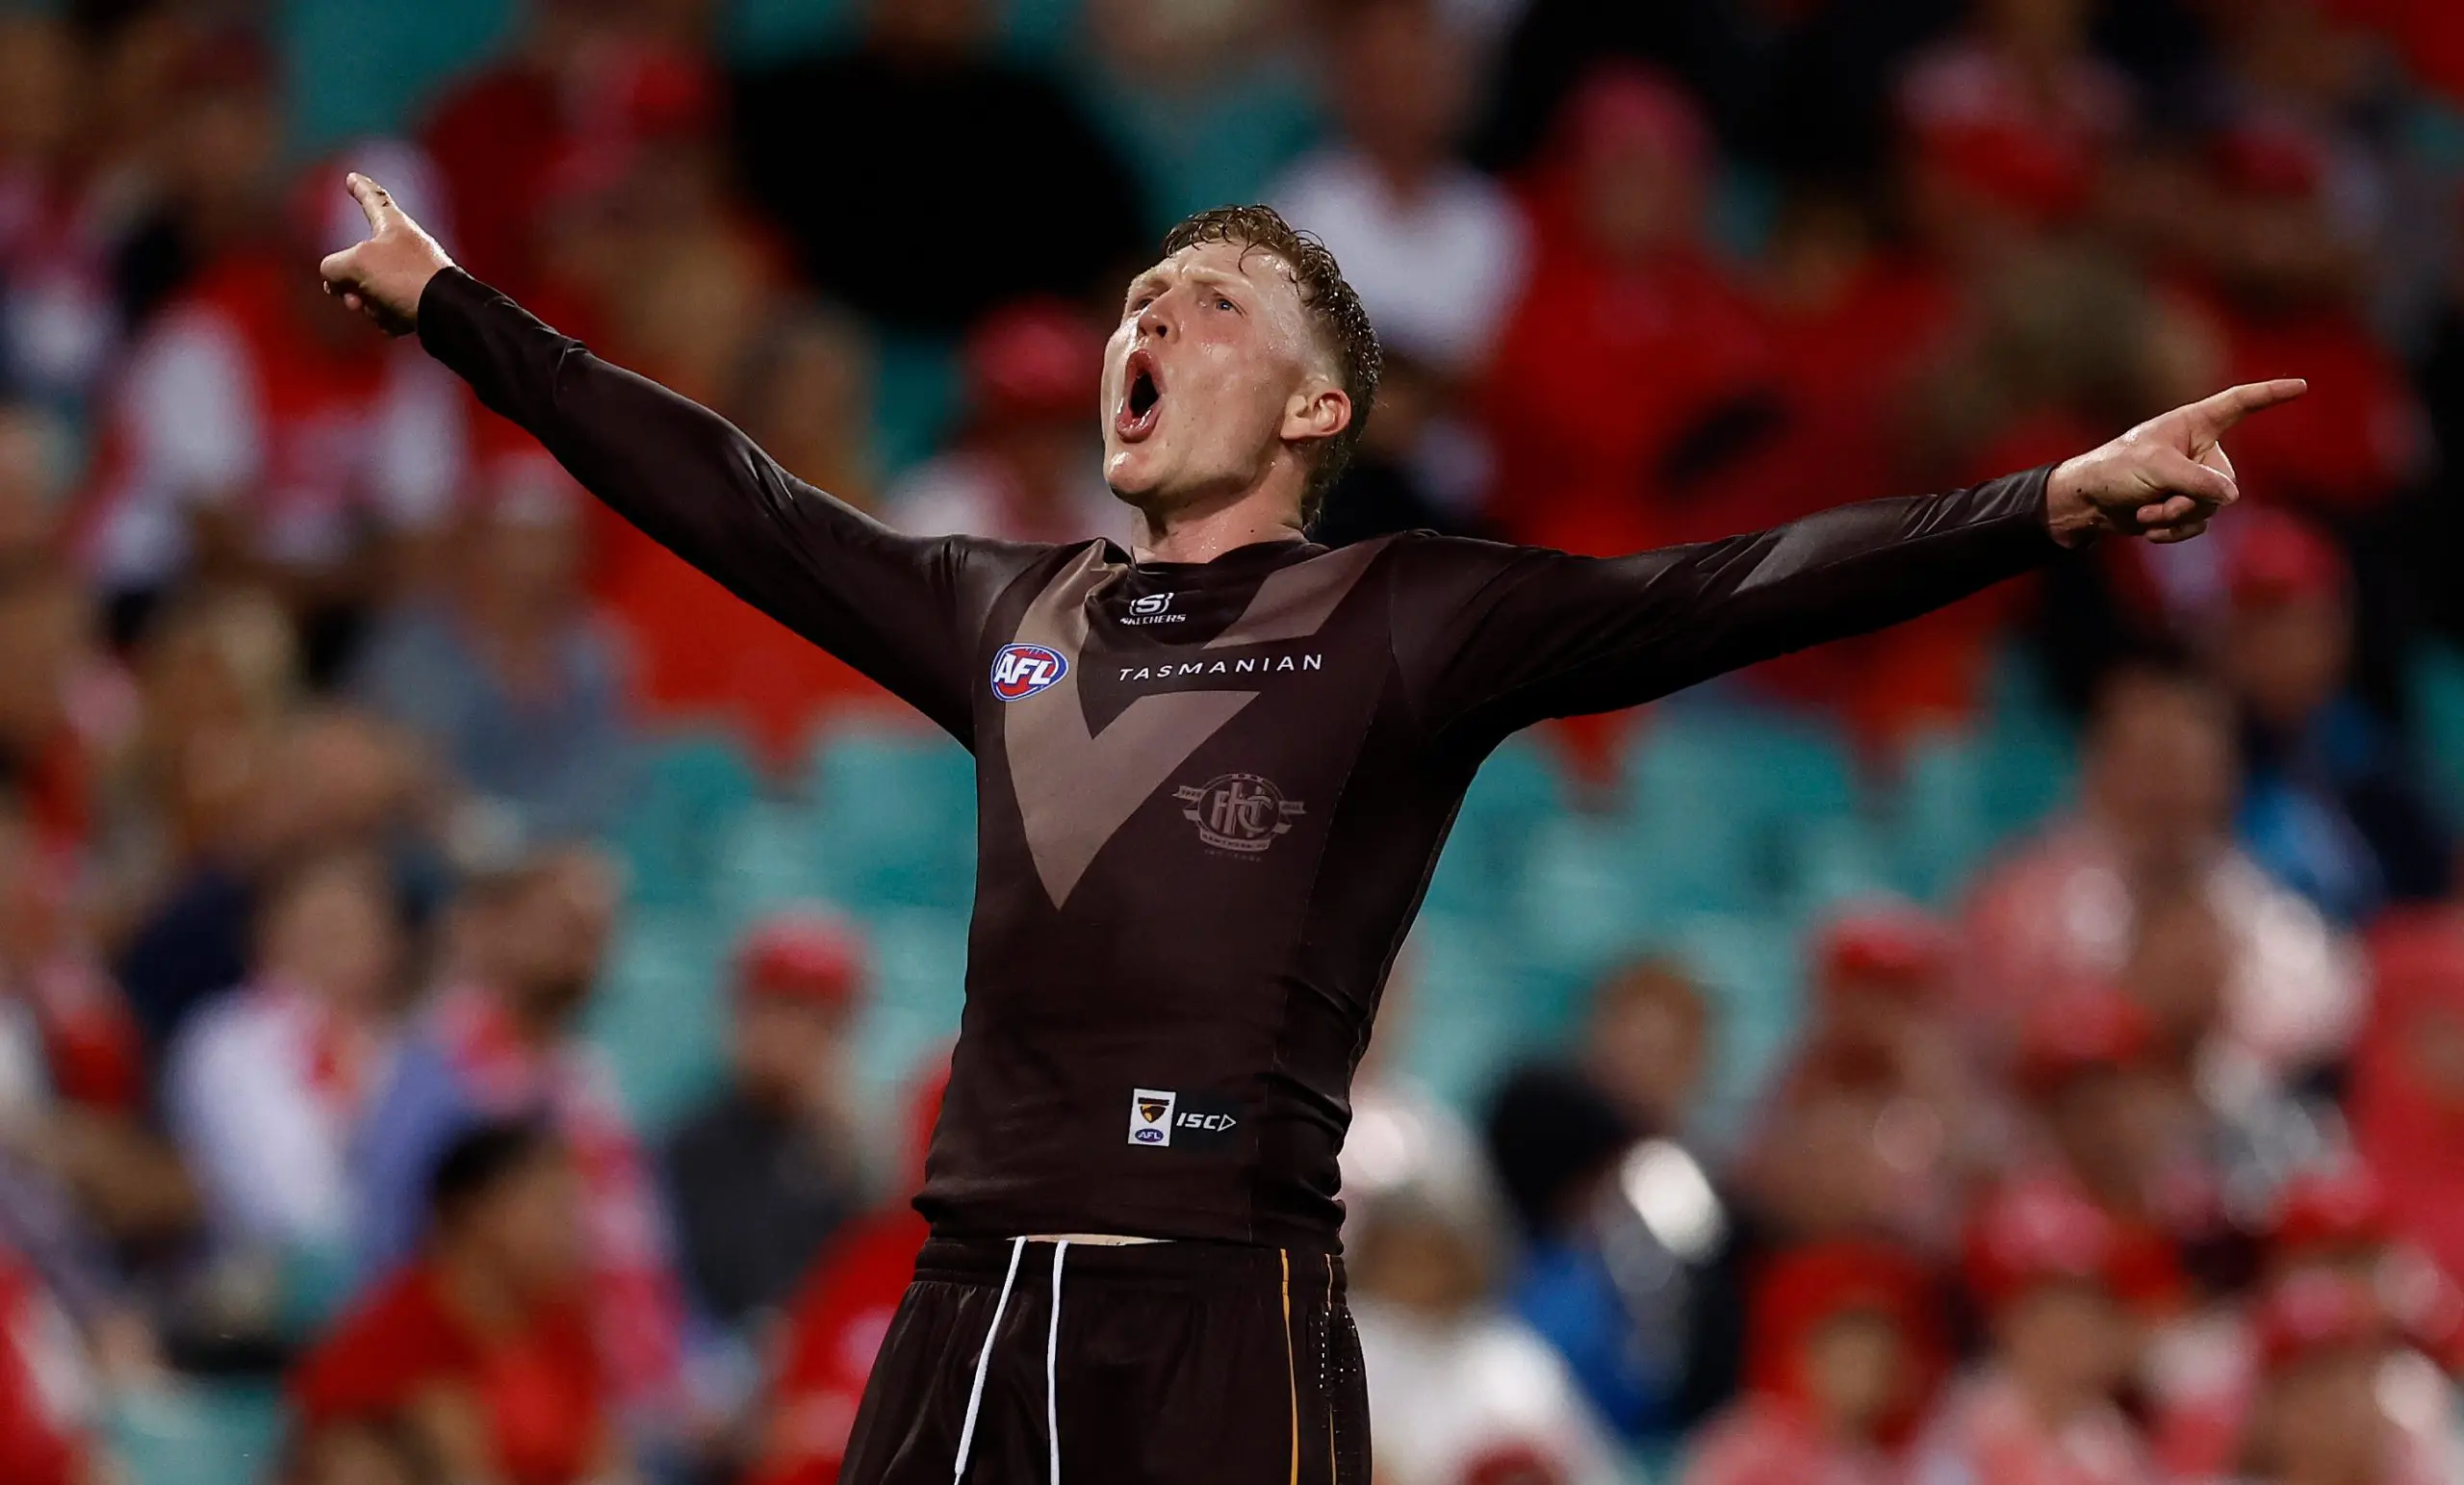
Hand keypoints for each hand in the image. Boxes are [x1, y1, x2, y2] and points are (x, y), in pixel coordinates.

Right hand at [317, 173, 453, 336]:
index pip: (374, 198)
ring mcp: (413, 276)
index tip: (352, 178)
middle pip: (360, 260)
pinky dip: (387, 317)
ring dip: (366, 303)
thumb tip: (335, 281)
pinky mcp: (420, 302)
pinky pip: (388, 309)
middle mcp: (406, 247)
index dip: (360, 188)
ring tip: (378, 307)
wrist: (446, 313)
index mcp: (394, 225)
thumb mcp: (356, 263)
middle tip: (350, 294)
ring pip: (370, 288)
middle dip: (349, 281)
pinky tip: (398, 320)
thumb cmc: (404, 277)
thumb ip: (334, 266)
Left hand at [2044, 379, 2308, 547]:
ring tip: (2145, 512)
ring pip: (2212, 508)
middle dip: (2192, 500)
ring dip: (2177, 517)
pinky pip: (2198, 524)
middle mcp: (2200, 449)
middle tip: (2158, 503)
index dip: (2271, 395)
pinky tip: (2147, 527)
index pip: (2239, 404)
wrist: (2087, 503)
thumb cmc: (2115, 470)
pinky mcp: (2186, 505)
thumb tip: (2232, 496)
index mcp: (2194, 424)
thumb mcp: (2156, 468)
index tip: (2302, 386)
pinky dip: (2173, 531)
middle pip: (2225, 482)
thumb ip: (2197, 481)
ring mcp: (2195, 480)